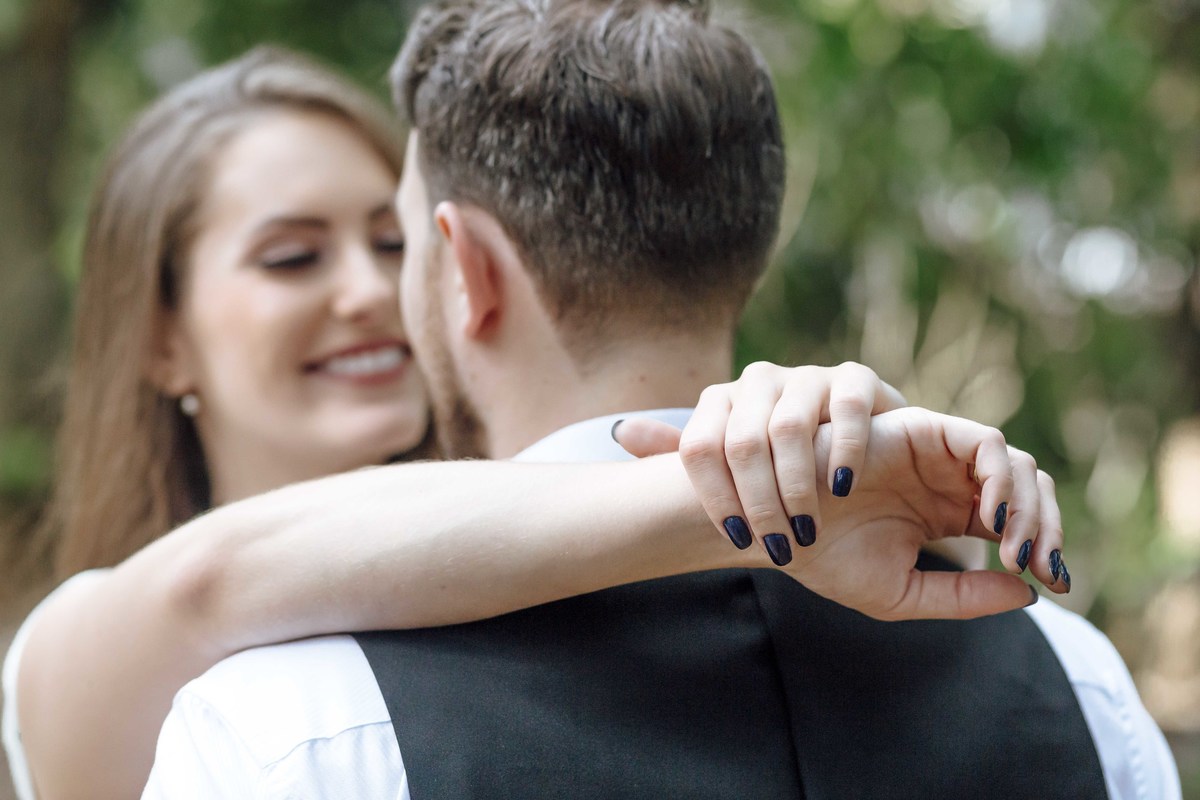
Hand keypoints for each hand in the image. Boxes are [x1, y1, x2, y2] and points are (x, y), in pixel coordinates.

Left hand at [616, 361, 905, 555]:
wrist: (860, 437)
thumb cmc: (785, 459)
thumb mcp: (730, 459)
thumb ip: (678, 451)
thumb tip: (620, 432)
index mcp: (720, 402)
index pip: (697, 446)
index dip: (712, 497)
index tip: (734, 540)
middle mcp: (757, 381)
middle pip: (742, 442)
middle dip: (757, 503)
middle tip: (776, 547)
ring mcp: (806, 376)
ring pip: (788, 426)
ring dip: (796, 485)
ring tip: (807, 529)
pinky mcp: (854, 377)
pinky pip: (847, 407)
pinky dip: (844, 449)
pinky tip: (842, 487)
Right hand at [782, 408, 1063, 618]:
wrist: (776, 528)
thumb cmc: (825, 559)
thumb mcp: (902, 593)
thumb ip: (961, 597)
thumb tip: (1027, 593)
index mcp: (950, 513)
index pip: (1022, 519)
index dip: (1047, 547)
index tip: (1050, 583)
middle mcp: (950, 479)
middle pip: (1031, 487)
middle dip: (1048, 527)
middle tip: (1040, 567)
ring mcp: (938, 453)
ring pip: (1016, 462)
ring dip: (1028, 505)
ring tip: (1011, 548)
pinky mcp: (922, 429)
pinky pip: (985, 441)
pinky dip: (1000, 475)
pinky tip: (991, 517)